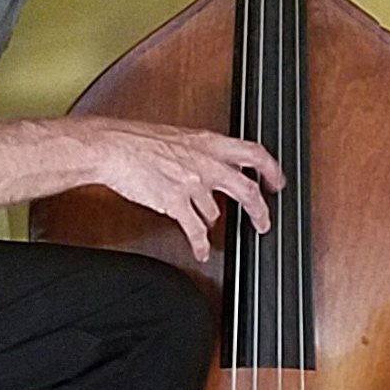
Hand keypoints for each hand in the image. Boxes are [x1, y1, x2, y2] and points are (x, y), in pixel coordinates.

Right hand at [87, 119, 284, 263]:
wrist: (113, 147)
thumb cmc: (137, 140)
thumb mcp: (179, 137)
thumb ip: (199, 152)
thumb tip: (210, 165)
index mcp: (209, 142)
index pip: (253, 153)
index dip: (271, 169)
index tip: (276, 181)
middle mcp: (206, 162)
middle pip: (247, 188)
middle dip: (259, 209)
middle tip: (263, 222)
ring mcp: (192, 183)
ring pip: (215, 213)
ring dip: (212, 223)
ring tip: (208, 230)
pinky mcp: (175, 202)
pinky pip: (195, 231)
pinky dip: (200, 245)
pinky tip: (201, 251)